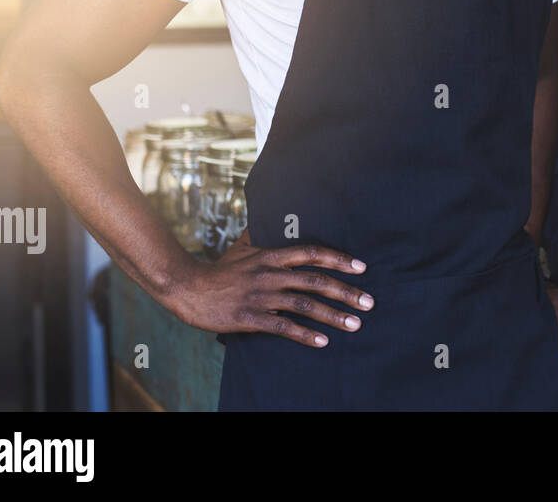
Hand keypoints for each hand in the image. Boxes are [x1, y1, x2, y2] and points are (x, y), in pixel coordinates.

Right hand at [173, 230, 372, 347]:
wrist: (187, 287)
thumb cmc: (220, 269)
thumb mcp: (243, 247)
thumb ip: (264, 235)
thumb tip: (276, 217)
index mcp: (271, 256)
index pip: (312, 253)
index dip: (338, 259)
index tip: (361, 267)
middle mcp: (270, 274)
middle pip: (316, 281)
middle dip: (346, 292)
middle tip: (369, 302)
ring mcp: (261, 296)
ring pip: (304, 305)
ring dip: (333, 315)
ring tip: (355, 324)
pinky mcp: (249, 318)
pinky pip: (283, 327)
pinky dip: (305, 334)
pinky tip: (322, 341)